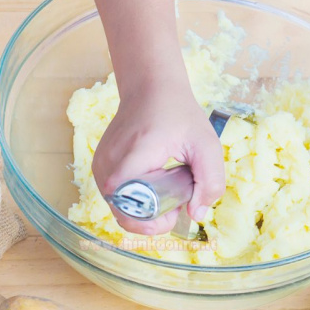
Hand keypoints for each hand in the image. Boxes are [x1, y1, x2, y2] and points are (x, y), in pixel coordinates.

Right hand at [93, 77, 224, 235]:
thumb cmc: (178, 113)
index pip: (130, 211)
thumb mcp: (206, 144)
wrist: (150, 88)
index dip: (154, 221)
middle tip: (174, 200)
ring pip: (119, 209)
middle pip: (124, 215)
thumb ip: (210, 181)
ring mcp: (99, 167)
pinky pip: (115, 198)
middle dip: (151, 219)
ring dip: (142, 211)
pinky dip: (133, 200)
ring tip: (164, 190)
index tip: (175, 207)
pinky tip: (151, 185)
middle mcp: (107, 166)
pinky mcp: (99, 167)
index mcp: (132, 160)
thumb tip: (196, 215)